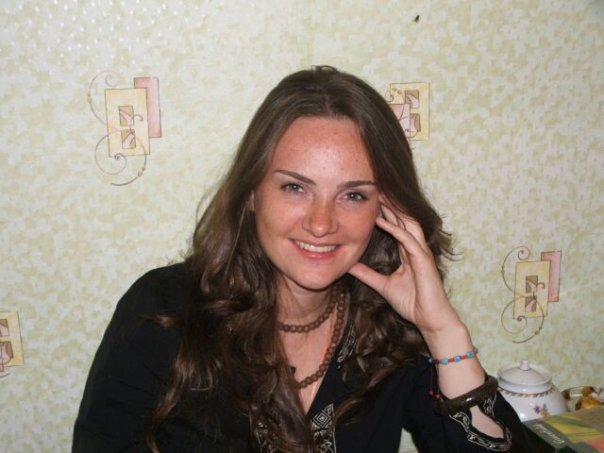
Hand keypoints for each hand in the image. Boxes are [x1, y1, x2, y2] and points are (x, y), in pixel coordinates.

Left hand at [347, 198, 459, 334]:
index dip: (385, 211)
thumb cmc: (412, 303)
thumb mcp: (383, 285)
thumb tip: (349, 266)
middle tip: (374, 188)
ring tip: (379, 195)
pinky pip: (408, 240)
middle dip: (390, 203)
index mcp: (408, 252)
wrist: (429, 319)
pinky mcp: (423, 260)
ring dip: (393, 209)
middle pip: (403, 219)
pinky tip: (382, 220)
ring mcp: (421, 252)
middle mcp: (415, 248)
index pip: (396, 225)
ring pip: (408, 223)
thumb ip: (367, 274)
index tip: (370, 199)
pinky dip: (395, 229)